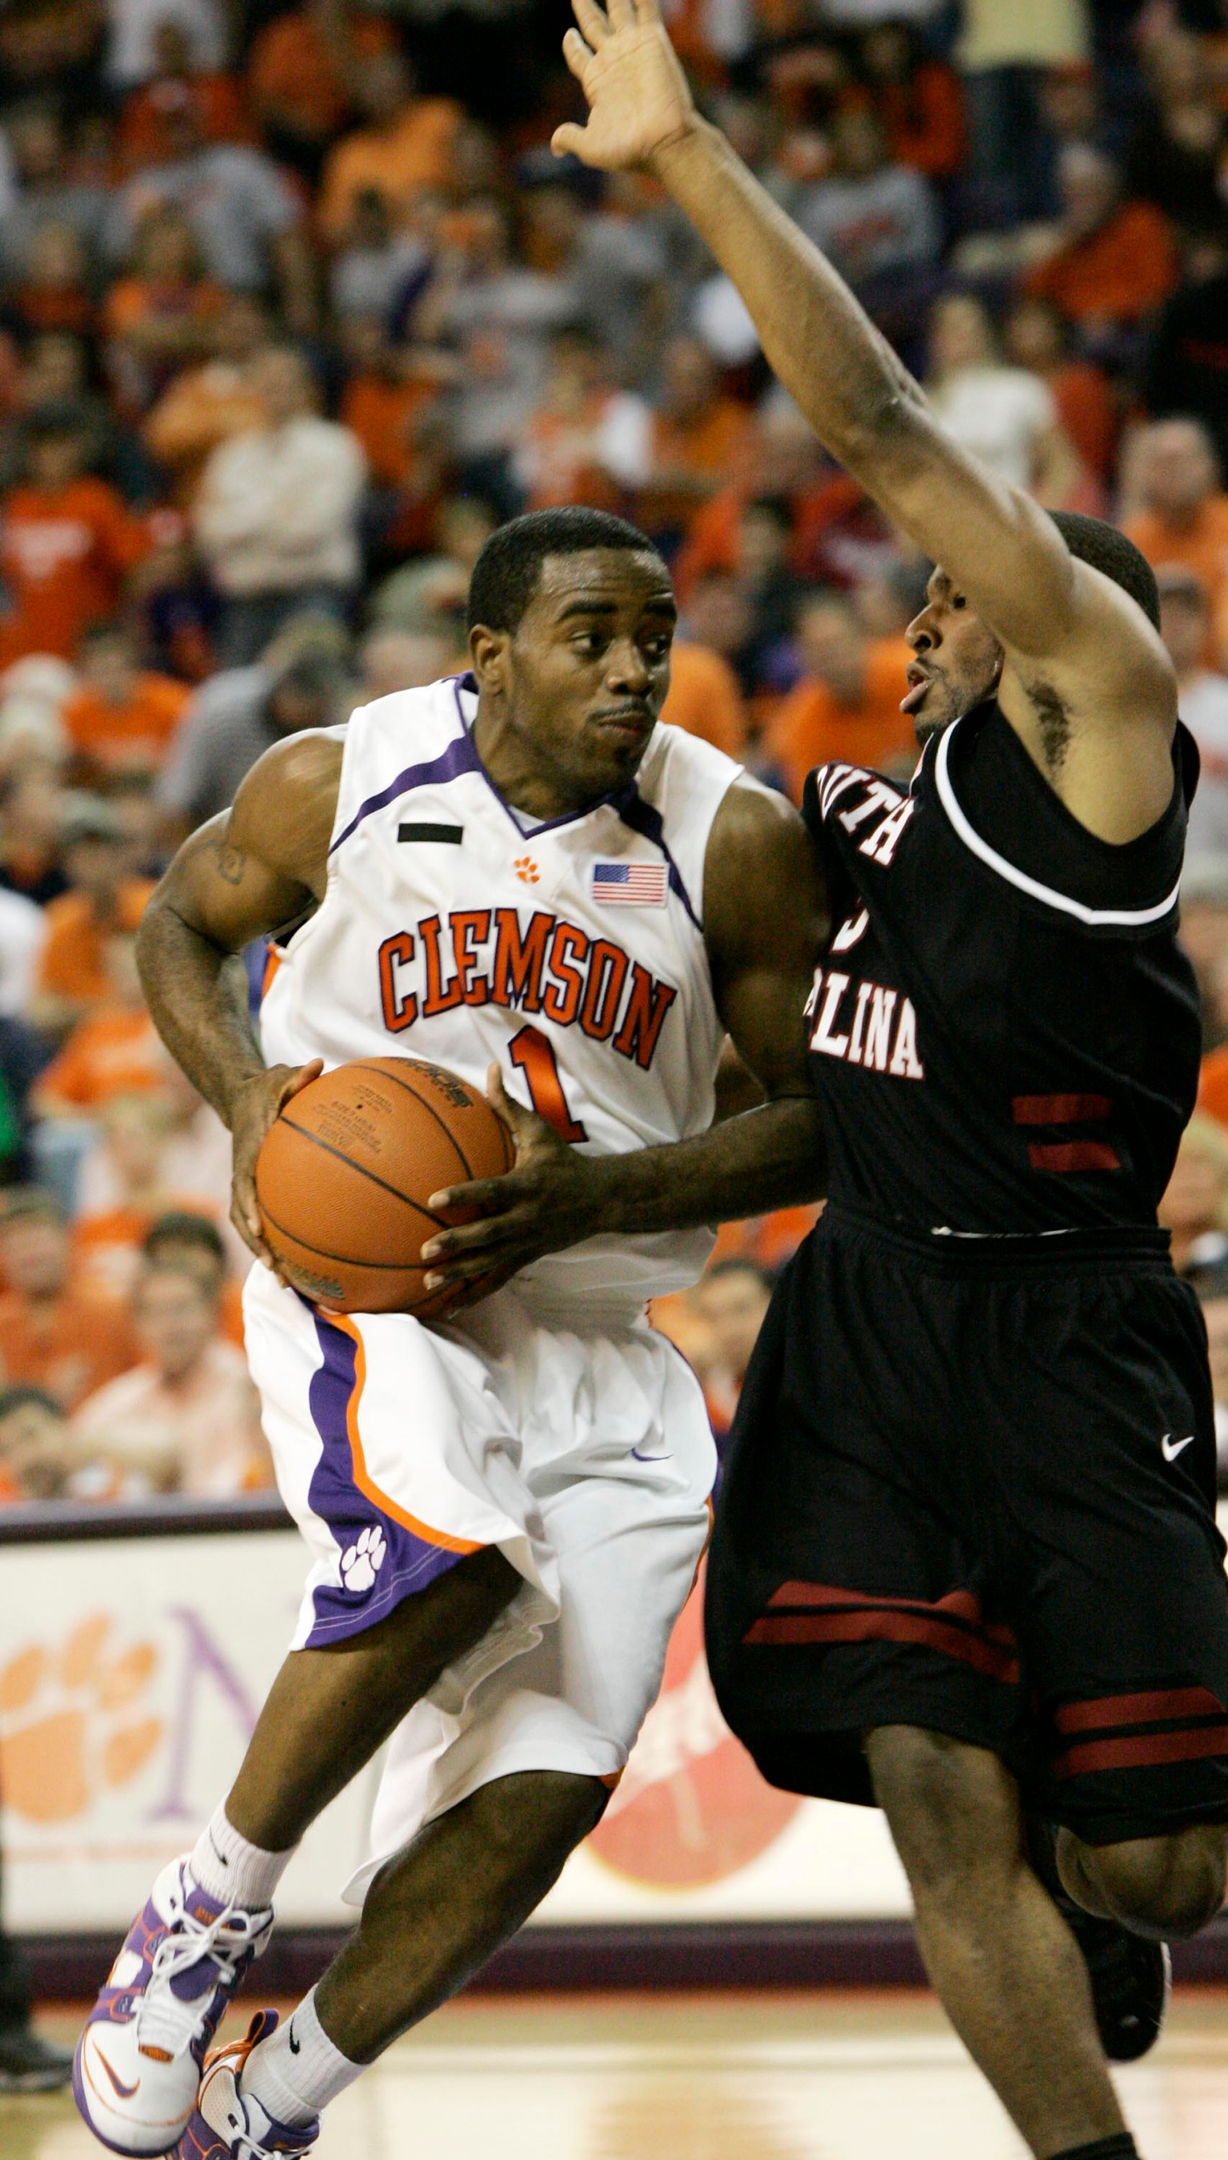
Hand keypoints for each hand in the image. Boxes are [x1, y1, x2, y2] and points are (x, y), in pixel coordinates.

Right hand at [229, 1060, 322, 1271]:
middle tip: (275, 1270)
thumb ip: (297, 1075)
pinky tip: (300, 1265)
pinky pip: (262, 1222)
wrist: (241, 1099)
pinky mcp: (253, 1192)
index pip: (244, 1182)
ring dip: (263, 1254)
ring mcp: (244, 1186)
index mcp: (247, 1151)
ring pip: (247, 1227)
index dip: (248, 1205)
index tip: (257, 1227)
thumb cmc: (266, 1088)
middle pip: (242, 1217)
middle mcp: (241, 1174)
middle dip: (256, 1246)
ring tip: (287, 1283)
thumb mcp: (279, 1076)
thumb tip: (317, 1063)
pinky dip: (275, 1244)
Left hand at [419, 1064, 608, 1310]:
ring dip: (459, 1275)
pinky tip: (449, 1305)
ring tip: (428, 1282)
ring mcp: (527, 1243)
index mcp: (526, 1186)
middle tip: (425, 1249)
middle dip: (457, 1244)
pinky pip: (498, 1280)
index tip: (435, 1199)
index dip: (464, 1196)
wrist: (603, 1199)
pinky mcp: (527, 1259)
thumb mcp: (539, 1131)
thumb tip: (489, 1068)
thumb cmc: (563, 1161)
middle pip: (488, 1235)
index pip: (492, 1191)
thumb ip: (508, 1105)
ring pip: (490, 1264)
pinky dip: (474, 1294)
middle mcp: (526, 1218)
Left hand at [551, 0, 697, 174]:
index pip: (579, 53)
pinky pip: (646, 6)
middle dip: (584, 6)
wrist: (664, 143)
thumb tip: (555, 145)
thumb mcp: (591, 147)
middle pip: (594, 24)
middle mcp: (613, 60)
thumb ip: (570, 138)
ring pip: (618, 8)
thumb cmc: (629, 150)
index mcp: (596, 82)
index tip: (569, 34)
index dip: (572, 43)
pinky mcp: (652, 39)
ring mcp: (632, 47)